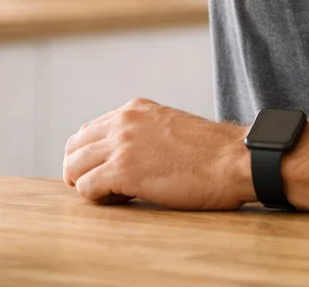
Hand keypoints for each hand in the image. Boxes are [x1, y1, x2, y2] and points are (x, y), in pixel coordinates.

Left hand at [62, 97, 252, 209]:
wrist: (235, 159)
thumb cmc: (213, 152)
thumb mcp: (171, 127)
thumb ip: (146, 132)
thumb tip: (131, 154)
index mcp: (135, 109)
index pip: (89, 131)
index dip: (93, 156)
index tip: (107, 172)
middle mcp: (124, 121)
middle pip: (73, 147)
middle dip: (80, 170)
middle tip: (101, 187)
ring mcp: (122, 144)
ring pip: (73, 167)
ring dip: (86, 185)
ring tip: (113, 194)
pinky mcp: (124, 170)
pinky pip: (86, 188)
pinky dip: (98, 199)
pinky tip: (123, 199)